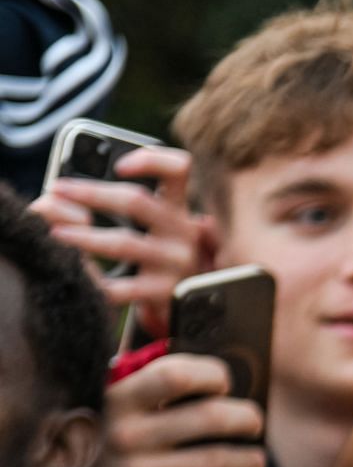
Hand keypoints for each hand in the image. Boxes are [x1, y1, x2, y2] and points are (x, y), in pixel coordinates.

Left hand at [31, 146, 205, 337]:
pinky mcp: (164, 293)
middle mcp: (183, 232)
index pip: (179, 171)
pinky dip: (91, 278)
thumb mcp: (153, 228)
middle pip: (137, 201)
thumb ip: (112, 205)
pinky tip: (73, 270)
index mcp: (179, 209)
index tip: (119, 164)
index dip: (152, 161)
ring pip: (124, 243)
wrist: (189, 306)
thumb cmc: (158, 256)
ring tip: (56, 233)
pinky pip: (119, 286)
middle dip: (91, 192)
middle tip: (58, 189)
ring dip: (84, 236)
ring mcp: (175, 264)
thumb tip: (50, 200)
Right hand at [59, 353, 264, 466]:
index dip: (212, 374)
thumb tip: (217, 372)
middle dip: (247, 417)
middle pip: (212, 416)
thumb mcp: (108, 404)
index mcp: (114, 399)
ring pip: (221, 460)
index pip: (176, 375)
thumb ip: (149, 384)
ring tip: (254, 459)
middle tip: (253, 422)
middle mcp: (123, 435)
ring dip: (251, 459)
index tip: (223, 383)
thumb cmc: (100, 439)